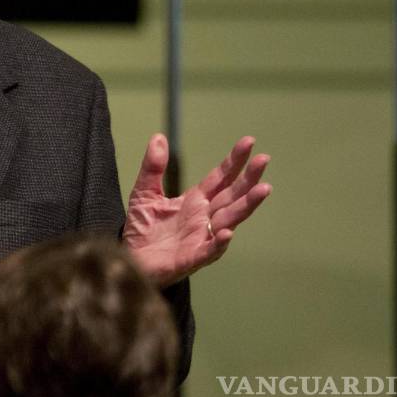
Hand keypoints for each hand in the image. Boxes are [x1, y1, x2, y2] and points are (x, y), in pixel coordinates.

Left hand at [123, 134, 270, 286]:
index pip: (220, 178)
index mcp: (196, 201)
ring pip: (229, 220)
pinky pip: (209, 250)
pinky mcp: (192, 258)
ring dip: (247, 205)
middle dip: (248, 179)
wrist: (131, 260)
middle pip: (232, 196)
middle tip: (264, 159)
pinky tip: (227, 232)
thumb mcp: (144, 193)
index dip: (234, 161)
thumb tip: (158, 137)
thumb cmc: (142, 229)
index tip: (249, 142)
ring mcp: (202, 238)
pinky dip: (219, 242)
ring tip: (263, 189)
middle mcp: (205, 218)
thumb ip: (153, 168)